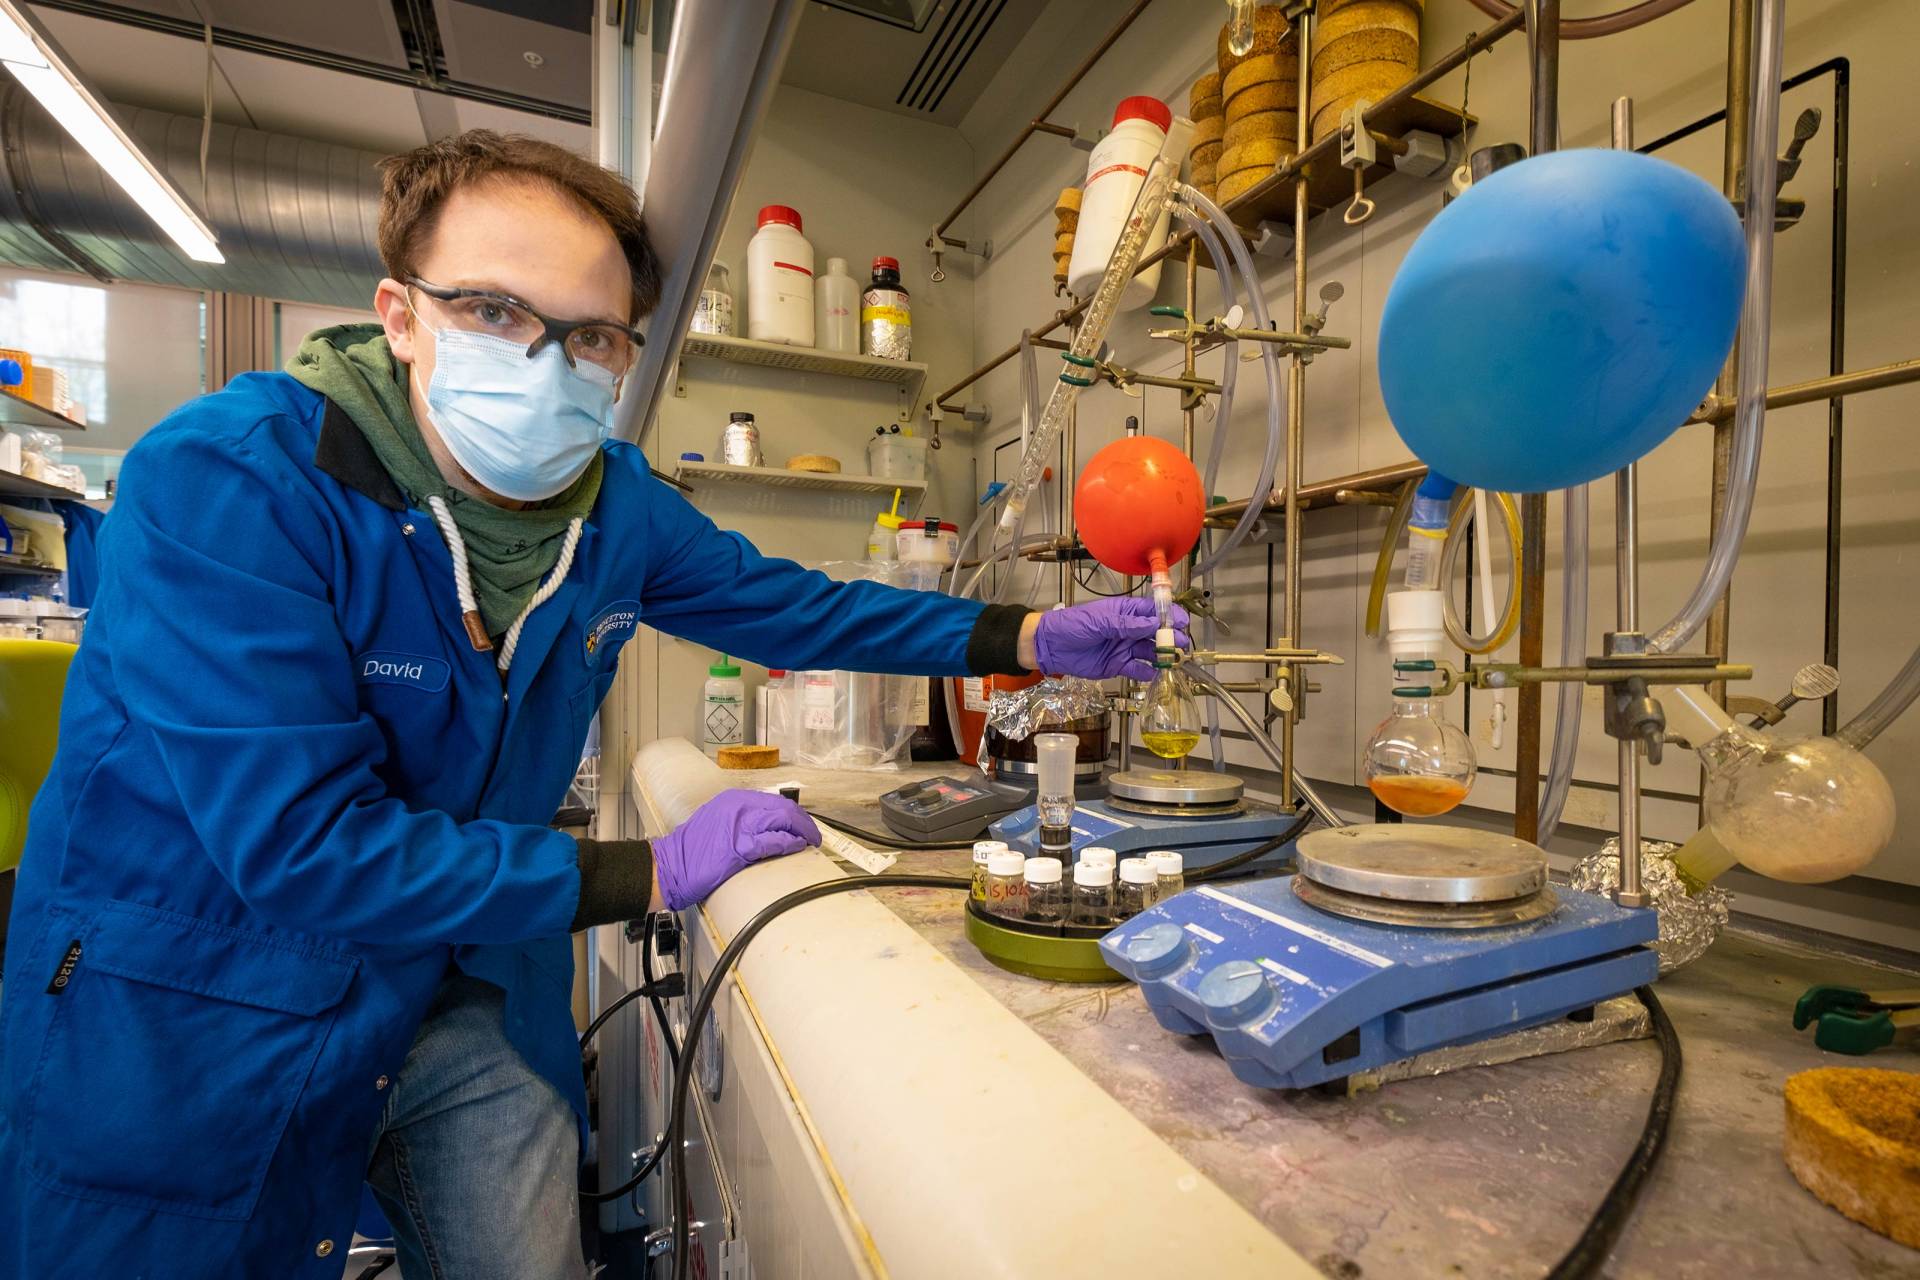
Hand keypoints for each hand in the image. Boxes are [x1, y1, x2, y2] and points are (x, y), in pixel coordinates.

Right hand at [651, 790, 821, 910]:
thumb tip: (770, 828)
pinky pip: (772, 840)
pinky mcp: (738, 847)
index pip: (775, 802)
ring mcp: (738, 825)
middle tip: (814, 836)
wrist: (668, 866)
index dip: (795, 815)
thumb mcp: (718, 822)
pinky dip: (789, 843)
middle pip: (784, 808)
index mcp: (734, 800)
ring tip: (811, 842)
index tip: (803, 826)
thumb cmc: (691, 851)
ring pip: (783, 819)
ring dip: (803, 831)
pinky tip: (797, 847)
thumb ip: (743, 820)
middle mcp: (738, 806)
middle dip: (804, 822)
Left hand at [1031, 597, 1191, 681]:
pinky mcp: (1118, 665)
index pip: (1153, 611)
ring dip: (1163, 655)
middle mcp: (1129, 629)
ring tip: (1172, 659)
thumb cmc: (1072, 625)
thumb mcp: (1100, 621)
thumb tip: (1153, 623)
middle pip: (1156, 632)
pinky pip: (1137, 669)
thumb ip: (1126, 624)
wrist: (1051, 646)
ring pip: (1150, 651)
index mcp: (1125, 612)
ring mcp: (1125, 647)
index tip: (1182, 621)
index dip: (1169, 615)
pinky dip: (1146, 672)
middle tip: (1182, 643)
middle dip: (1171, 637)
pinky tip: (1152, 672)